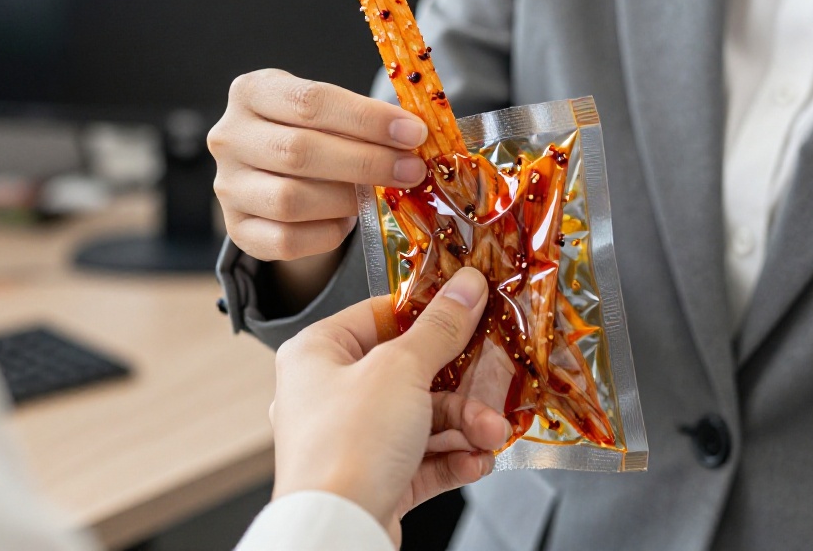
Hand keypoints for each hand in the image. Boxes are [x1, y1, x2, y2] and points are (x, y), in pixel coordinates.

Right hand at [208, 68, 428, 261]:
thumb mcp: (328, 112)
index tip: (413, 132)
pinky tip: (346, 221)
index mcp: (252, 92)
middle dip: (366, 162)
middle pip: (300, 152)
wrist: (274, 172)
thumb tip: (412, 138)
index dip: (367, 119)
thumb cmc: (311, 132)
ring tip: (379, 195)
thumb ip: (362, 122)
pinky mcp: (237, 229)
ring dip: (347, 200)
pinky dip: (326, 234)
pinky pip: (285, 241)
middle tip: (411, 170)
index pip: (311, 101)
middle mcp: (229, 137)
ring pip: (291, 200)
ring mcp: (227, 186)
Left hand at [270, 268, 508, 544]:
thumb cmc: (347, 446)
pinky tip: (475, 462)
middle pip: (411, 372)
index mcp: (318, 353)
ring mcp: (352, 440)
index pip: (380, 315)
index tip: (471, 308)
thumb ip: (440, 327)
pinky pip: (422, 459)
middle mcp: (329, 393)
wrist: (338, 532)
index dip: (429, 312)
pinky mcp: (374, 478)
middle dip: (461, 386)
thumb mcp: (402, 369)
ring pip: (423, 419)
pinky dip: (452, 459)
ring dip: (465, 427)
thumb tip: (466, 285)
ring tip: (491, 436)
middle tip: (494, 384)